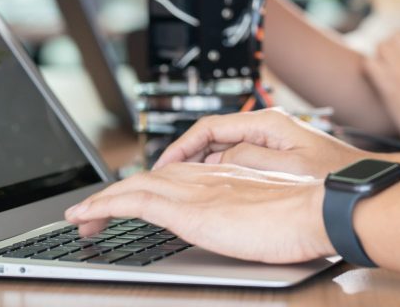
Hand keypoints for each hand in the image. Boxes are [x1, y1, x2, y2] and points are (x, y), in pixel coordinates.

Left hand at [65, 163, 332, 263]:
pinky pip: (135, 202)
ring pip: (136, 186)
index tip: (132, 202)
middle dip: (119, 195)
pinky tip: (87, 217)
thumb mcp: (273, 212)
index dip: (149, 187)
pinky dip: (106, 205)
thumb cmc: (308, 218)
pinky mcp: (189, 210)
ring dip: (103, 200)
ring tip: (81, 219)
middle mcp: (207, 177)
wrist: (318, 211)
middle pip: (151, 178)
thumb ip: (252, 212)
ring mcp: (196, 191)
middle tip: (96, 215)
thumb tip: (242, 224)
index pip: (176, 174)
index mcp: (227, 176)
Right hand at [155, 107, 371, 178]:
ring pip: (222, 147)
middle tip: (164, 177)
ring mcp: (270, 139)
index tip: (166, 164)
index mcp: (267, 123)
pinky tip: (210, 187)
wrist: (358, 183)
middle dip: (186, 154)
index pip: (210, 127)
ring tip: (180, 184)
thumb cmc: (332, 174)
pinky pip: (235, 158)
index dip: (182, 145)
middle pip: (212, 135)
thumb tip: (219, 159)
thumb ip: (250, 158)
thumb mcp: (287, 167)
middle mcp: (266, 126)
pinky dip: (218, 169)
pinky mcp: (274, 154)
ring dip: (200, 163)